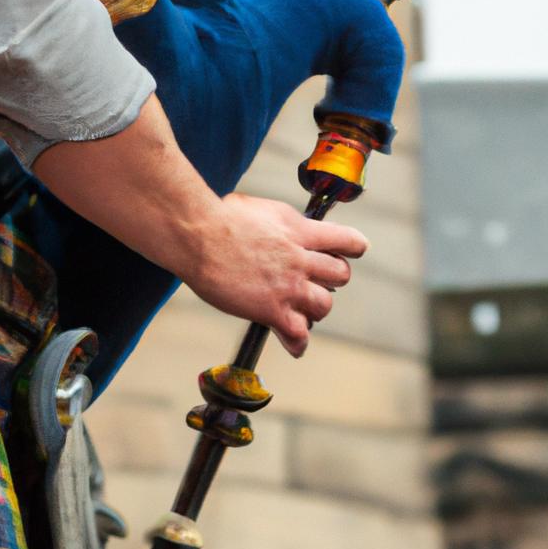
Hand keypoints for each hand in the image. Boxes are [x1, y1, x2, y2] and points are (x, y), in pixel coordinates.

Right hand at [33, 94, 366, 359]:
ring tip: (300, 311)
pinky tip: (293, 342)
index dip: (352, 249)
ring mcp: (289, 285)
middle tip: (313, 283)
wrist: (195, 232)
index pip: (347, 240)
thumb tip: (263, 217)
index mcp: (299, 229)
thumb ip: (270, 217)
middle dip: (330, 280)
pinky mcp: (272, 308)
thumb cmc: (213, 214)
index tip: (352, 252)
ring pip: (324, 305)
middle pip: (340, 275)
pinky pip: (298, 333)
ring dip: (314, 309)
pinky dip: (298, 340)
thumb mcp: (253, 206)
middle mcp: (302, 258)